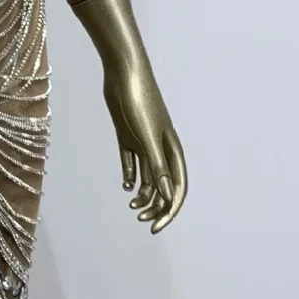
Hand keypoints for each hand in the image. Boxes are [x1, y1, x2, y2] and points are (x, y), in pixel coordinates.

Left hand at [104, 64, 187, 234]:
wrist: (122, 71)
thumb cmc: (138, 101)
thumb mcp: (146, 137)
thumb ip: (156, 166)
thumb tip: (165, 196)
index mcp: (171, 148)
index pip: (177, 187)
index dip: (169, 209)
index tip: (155, 226)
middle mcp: (160, 146)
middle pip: (164, 185)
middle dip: (156, 205)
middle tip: (140, 219)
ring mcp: (143, 141)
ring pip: (148, 175)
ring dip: (143, 193)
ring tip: (131, 204)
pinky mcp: (127, 134)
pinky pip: (132, 161)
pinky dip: (130, 174)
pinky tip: (125, 185)